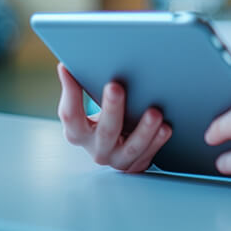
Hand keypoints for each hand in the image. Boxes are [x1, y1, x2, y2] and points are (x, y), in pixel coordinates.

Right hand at [56, 63, 171, 172]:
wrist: (112, 148)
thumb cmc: (97, 120)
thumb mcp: (83, 110)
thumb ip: (77, 90)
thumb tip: (65, 66)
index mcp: (77, 132)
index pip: (70, 114)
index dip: (70, 92)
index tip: (68, 68)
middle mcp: (96, 150)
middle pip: (105, 131)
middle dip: (112, 109)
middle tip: (115, 87)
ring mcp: (117, 160)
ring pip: (132, 148)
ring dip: (144, 130)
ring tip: (154, 113)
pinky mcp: (136, 165)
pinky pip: (148, 154)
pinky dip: (157, 141)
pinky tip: (165, 128)